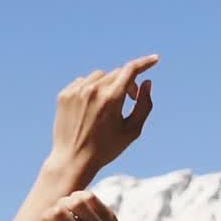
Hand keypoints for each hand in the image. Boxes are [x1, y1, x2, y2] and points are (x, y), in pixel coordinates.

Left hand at [46, 54, 157, 180]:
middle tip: (130, 100)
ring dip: (109, 85)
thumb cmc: (106, 148)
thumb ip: (144, 105)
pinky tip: (92, 108)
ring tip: (108, 106)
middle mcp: (92, 90)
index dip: (145, 63)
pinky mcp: (64, 94)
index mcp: (111, 99)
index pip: (131, 70)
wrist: (73, 160)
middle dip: (128, 84)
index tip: (155, 59)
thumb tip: (147, 82)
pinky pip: (83, 82)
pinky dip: (92, 89)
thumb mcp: (132, 131)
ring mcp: (76, 91)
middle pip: (117, 74)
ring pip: (100, 76)